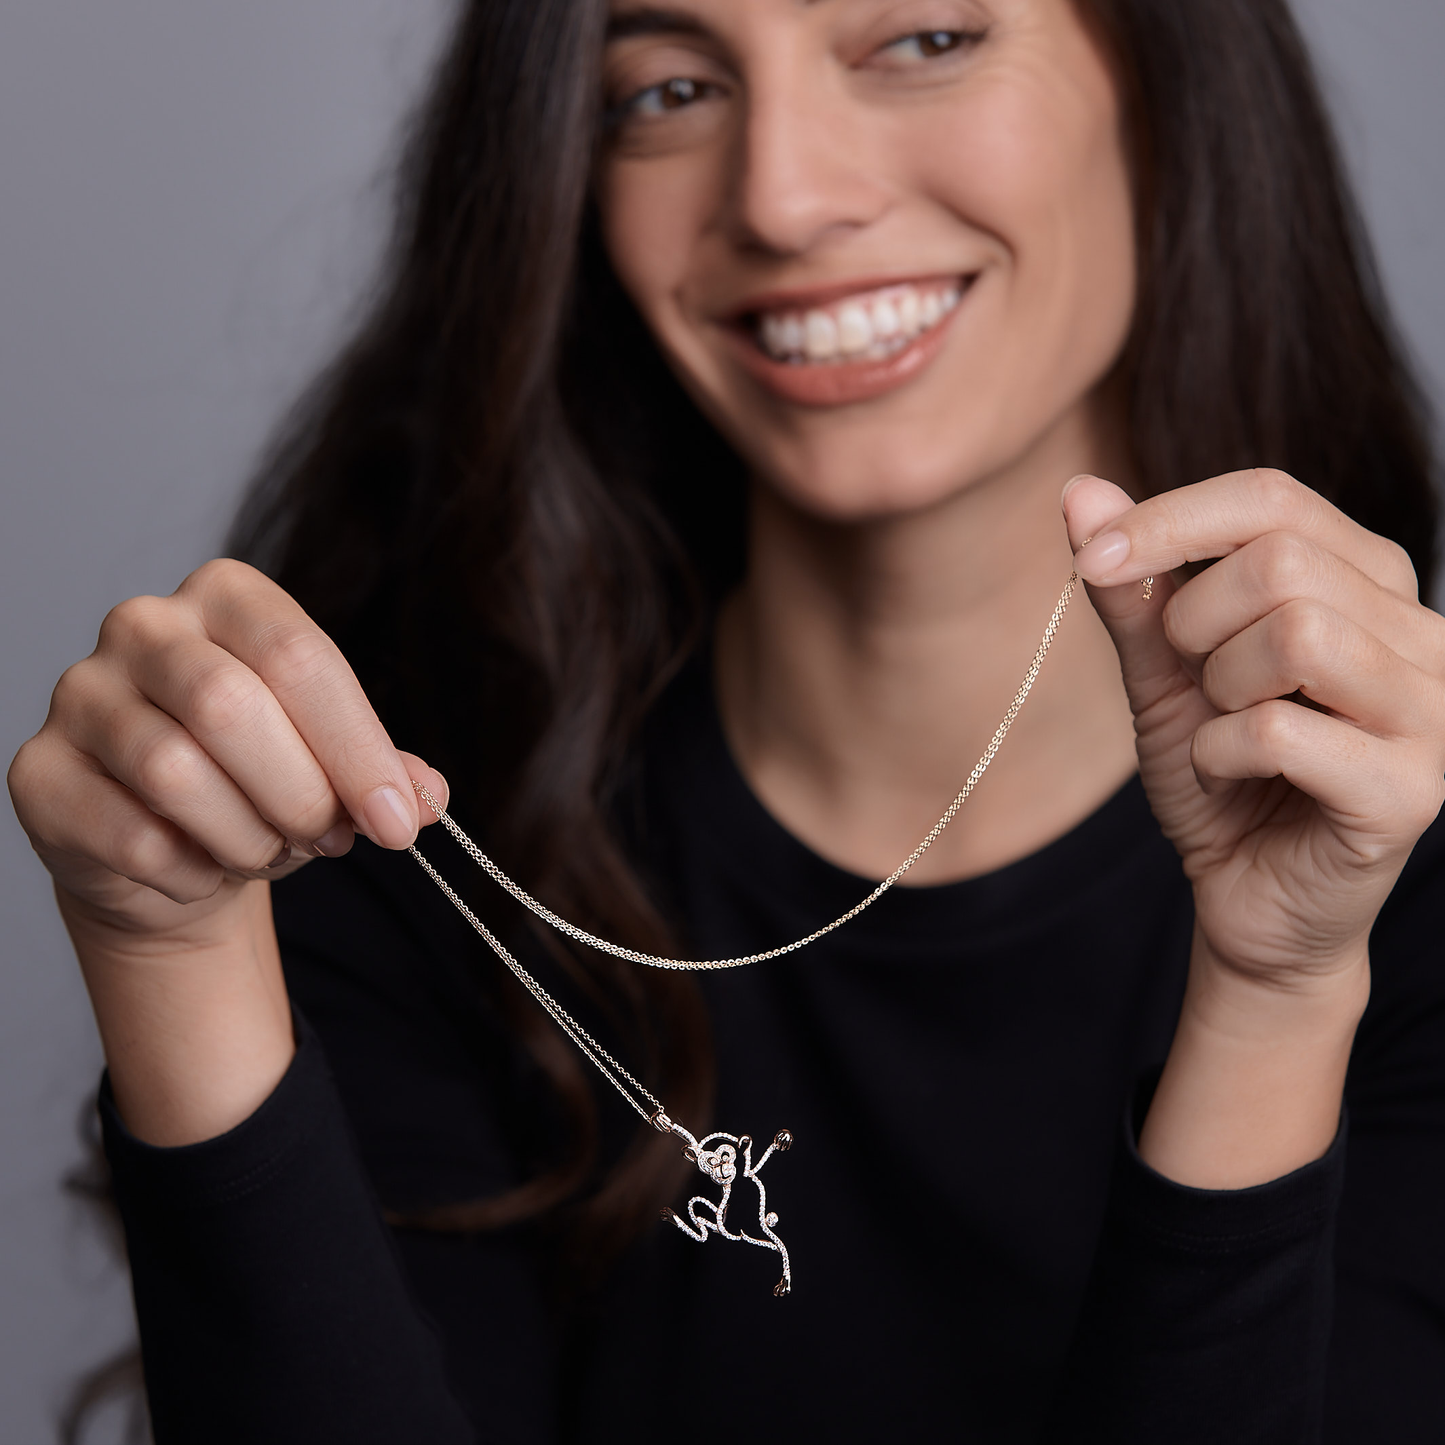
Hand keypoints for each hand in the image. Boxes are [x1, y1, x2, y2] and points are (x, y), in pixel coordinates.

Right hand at [7, 558, 447, 1142]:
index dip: (358, 751)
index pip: (300, 657)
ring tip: (268, 851)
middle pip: (229, 704)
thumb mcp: (336, 767)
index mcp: (228, 596)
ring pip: (174, 771)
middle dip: (300, 794)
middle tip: (329, 839)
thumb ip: (385, 774)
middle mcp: (144, 626)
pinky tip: (204, 868)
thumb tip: (425, 798)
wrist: (169, 849)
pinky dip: (191, 872)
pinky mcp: (40, 773)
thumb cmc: (261, 784)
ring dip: (246, 836)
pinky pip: (132, 836)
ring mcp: (80, 694)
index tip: (397, 821)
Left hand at [1062, 470, 1444, 1183]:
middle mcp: (1419, 630)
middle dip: (1193, 623)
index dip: (1167, 519)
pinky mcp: (1413, 789)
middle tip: (1191, 684)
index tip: (1088, 559)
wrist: (1247, 898)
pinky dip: (1220, 752)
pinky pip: (1284, 731)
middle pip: (1280, 560)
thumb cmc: (1218, 773)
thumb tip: (1079, 491)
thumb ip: (1130, 588)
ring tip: (1220, 730)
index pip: (1272, 497)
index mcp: (1365, 579)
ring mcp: (1431, 710)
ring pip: (1299, 632)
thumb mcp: (1160, 672)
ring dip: (1216, 688)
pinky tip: (1228, 775)